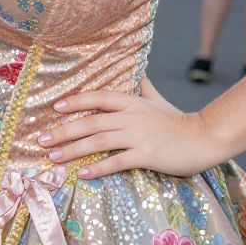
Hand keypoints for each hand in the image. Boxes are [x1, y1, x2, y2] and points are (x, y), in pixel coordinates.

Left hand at [37, 76, 221, 178]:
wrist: (203, 137)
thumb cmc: (177, 119)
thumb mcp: (157, 99)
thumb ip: (143, 87)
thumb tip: (137, 70)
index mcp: (131, 101)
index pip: (97, 97)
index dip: (75, 101)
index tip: (54, 107)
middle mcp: (130, 116)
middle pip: (91, 122)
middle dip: (63, 131)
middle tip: (42, 140)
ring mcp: (138, 135)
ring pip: (98, 141)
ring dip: (73, 150)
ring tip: (54, 158)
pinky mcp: (146, 155)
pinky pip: (117, 161)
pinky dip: (98, 168)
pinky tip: (83, 174)